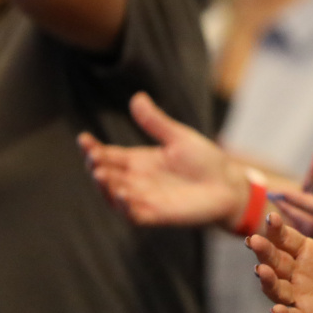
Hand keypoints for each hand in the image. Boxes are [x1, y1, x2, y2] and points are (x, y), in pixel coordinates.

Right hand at [81, 92, 246, 228]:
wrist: (228, 184)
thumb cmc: (205, 160)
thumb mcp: (178, 138)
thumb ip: (156, 122)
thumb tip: (137, 97)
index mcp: (139, 161)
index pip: (108, 156)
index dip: (92, 149)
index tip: (83, 138)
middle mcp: (137, 181)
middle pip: (107, 175)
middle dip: (96, 167)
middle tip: (92, 156)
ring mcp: (145, 199)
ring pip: (114, 196)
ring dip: (105, 187)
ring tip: (100, 174)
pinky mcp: (157, 215)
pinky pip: (134, 214)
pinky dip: (125, 206)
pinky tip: (121, 194)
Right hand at [250, 183, 312, 312]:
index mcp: (312, 253)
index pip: (288, 238)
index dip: (278, 229)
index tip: (271, 217)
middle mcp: (301, 274)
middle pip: (276, 261)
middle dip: (264, 251)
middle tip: (253, 240)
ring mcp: (303, 297)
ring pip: (278, 288)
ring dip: (268, 281)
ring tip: (261, 271)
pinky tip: (277, 309)